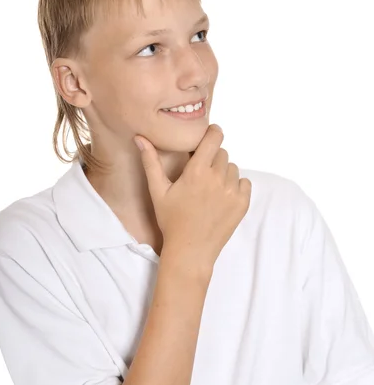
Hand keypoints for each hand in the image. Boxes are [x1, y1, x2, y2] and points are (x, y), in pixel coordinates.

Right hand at [134, 124, 251, 267]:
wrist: (190, 251)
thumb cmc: (171, 221)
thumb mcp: (158, 191)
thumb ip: (150, 162)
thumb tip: (140, 137)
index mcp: (197, 171)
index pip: (214, 138)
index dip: (213, 133)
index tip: (210, 135)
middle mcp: (217, 179)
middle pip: (222, 154)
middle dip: (213, 158)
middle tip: (201, 174)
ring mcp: (232, 192)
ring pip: (233, 168)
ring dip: (224, 173)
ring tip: (210, 189)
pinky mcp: (242, 204)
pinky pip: (245, 183)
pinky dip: (236, 186)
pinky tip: (221, 198)